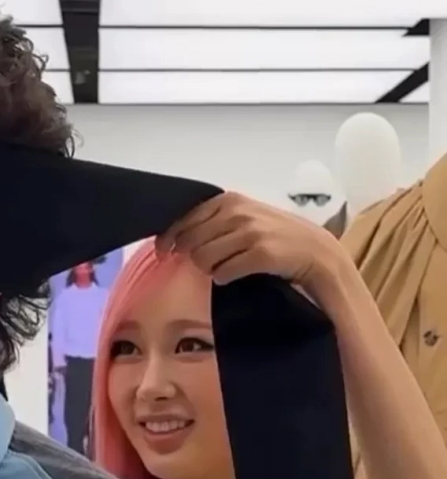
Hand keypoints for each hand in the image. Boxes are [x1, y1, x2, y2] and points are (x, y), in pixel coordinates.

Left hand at [157, 192, 345, 295]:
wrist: (316, 252)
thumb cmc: (276, 235)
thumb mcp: (245, 217)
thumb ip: (214, 221)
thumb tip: (174, 239)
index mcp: (228, 200)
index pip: (184, 218)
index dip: (169, 237)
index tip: (163, 251)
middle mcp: (237, 213)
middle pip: (190, 242)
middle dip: (191, 256)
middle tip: (204, 262)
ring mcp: (249, 232)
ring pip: (204, 259)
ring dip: (210, 268)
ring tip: (227, 267)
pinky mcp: (260, 254)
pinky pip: (223, 273)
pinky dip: (225, 278)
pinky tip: (236, 275)